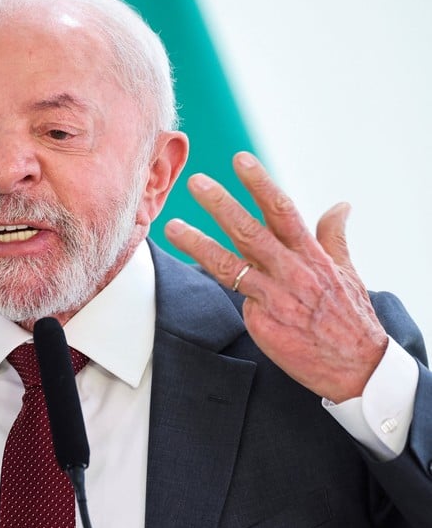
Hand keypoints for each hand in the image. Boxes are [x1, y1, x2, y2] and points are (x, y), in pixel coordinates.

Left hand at [164, 152, 386, 402]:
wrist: (355, 368)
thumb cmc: (349, 317)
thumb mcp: (347, 271)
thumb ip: (333, 236)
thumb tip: (341, 204)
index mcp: (312, 254)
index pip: (283, 210)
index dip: (260, 183)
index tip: (240, 159)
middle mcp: (292, 270)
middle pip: (251, 230)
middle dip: (222, 204)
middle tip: (196, 182)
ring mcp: (275, 296)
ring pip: (230, 263)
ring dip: (199, 242)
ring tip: (173, 226)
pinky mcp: (262, 319)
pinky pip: (235, 295)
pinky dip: (218, 279)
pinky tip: (193, 263)